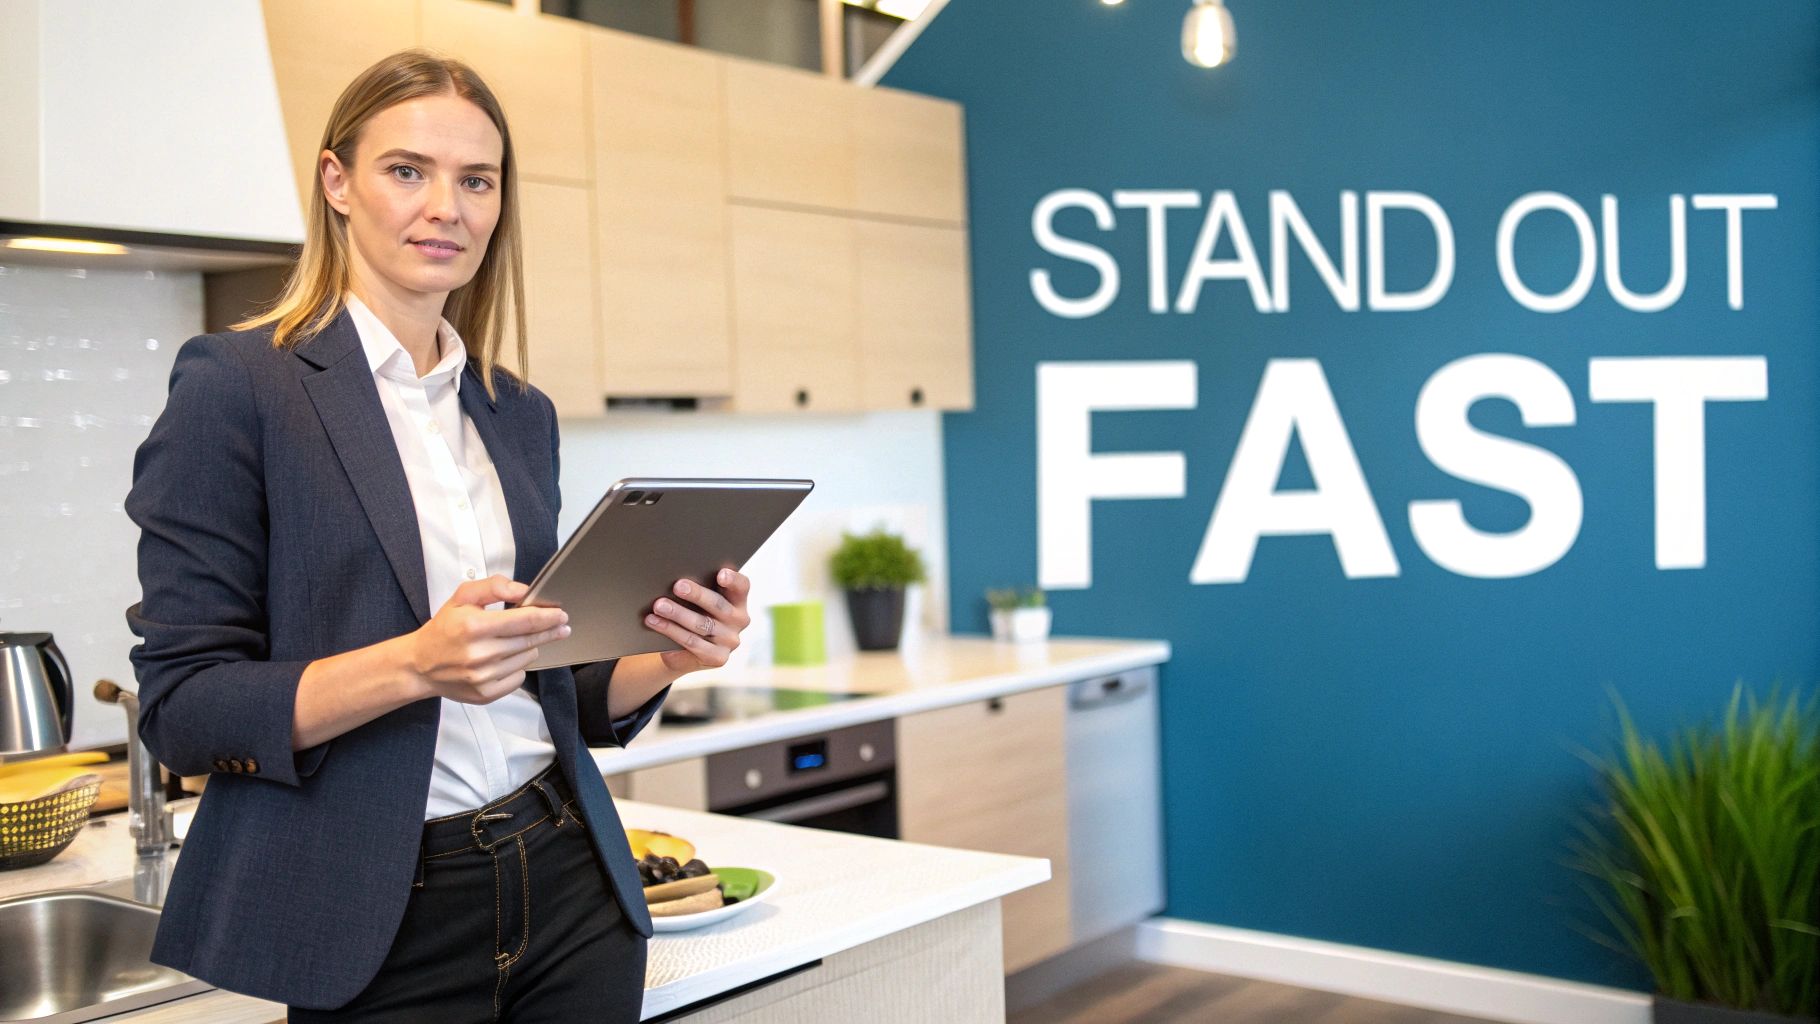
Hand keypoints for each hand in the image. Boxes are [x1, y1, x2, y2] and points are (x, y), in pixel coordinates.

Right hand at [407, 575, 569, 703]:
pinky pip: (518, 678)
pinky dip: (517, 667)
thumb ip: (493, 586)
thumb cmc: (444, 628)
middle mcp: (480, 653)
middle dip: (549, 631)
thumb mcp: (462, 597)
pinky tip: (504, 660)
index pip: (524, 620)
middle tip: (562, 626)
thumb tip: (522, 591)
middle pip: (530, 640)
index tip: (562, 615)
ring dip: (529, 648)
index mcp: (474, 625)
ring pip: (527, 658)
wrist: (420, 665)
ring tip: (514, 642)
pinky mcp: (485, 694)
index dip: (548, 617)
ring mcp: (483, 677)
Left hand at [644, 567, 750, 673]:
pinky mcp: (718, 657)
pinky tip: (655, 622)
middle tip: (677, 586)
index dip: (733, 580)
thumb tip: (676, 578)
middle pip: (719, 604)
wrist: (684, 650)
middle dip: (697, 594)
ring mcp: (730, 641)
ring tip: (659, 606)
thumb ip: (697, 589)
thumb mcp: (698, 601)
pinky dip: (671, 631)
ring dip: (678, 613)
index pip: (741, 586)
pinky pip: (692, 643)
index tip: (721, 574)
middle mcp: (739, 620)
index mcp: (738, 600)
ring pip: (702, 624)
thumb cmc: (691, 613)